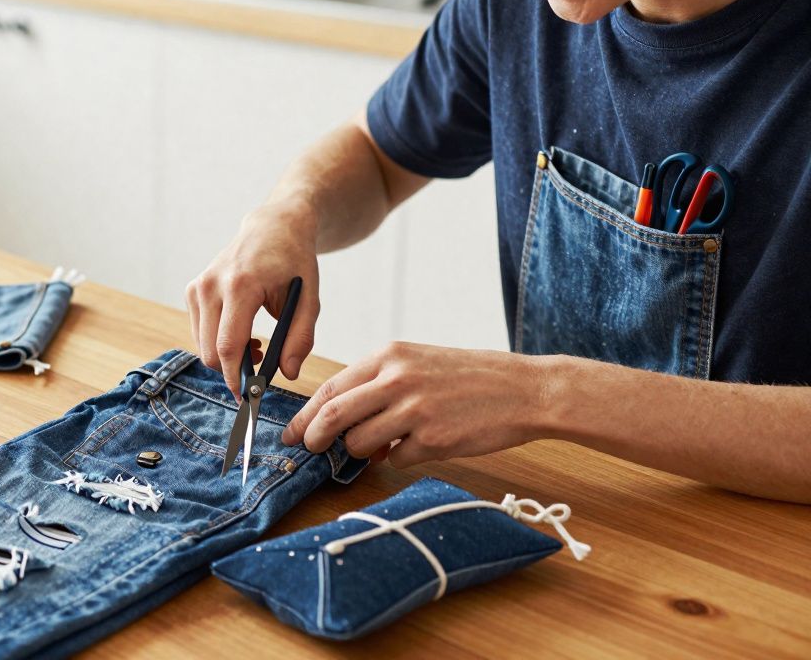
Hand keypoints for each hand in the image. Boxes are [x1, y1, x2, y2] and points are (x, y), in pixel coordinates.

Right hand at [185, 201, 320, 399]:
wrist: (272, 228)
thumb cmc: (294, 263)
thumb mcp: (309, 299)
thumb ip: (301, 338)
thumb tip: (287, 374)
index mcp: (240, 285)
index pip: (228, 346)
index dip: (236, 378)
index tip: (249, 398)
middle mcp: (211, 285)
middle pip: (211, 352)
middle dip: (233, 370)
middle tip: (262, 366)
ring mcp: (198, 287)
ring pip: (203, 346)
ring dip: (226, 356)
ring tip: (256, 345)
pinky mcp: (192, 290)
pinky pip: (200, 333)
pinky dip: (218, 342)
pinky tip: (241, 331)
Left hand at [281, 342, 549, 467]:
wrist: (525, 389)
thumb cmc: (470, 376)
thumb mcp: (418, 363)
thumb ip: (378, 386)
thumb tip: (344, 422)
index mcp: (388, 356)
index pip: (330, 388)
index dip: (304, 415)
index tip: (291, 432)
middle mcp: (396, 379)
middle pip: (332, 417)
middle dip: (313, 439)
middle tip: (309, 451)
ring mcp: (414, 411)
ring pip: (358, 444)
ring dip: (361, 453)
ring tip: (382, 445)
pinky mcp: (432, 440)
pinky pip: (394, 460)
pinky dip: (397, 459)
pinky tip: (420, 445)